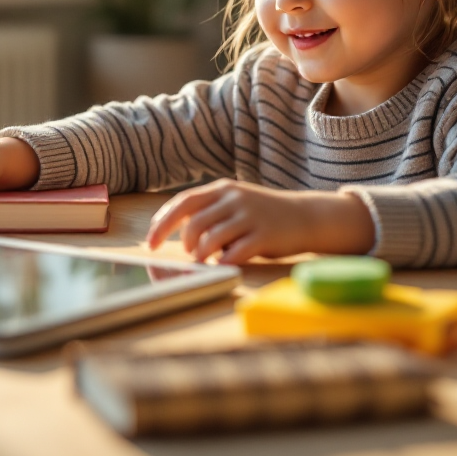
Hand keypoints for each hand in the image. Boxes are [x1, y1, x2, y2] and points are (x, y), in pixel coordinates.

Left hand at [145, 178, 375, 263]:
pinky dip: (222, 263)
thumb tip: (175, 228)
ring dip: (201, 255)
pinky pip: (234, 252)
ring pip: (210, 239)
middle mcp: (234, 199)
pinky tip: (222, 266)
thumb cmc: (263, 214)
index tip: (151, 242)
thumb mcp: (235, 202)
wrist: (305, 216)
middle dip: (185, 244)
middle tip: (189, 255)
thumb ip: (208, 210)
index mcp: (222, 189)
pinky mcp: (263, 236)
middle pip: (193, 223)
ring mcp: (249, 217)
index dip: (162, 223)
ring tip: (206, 260)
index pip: (183, 203)